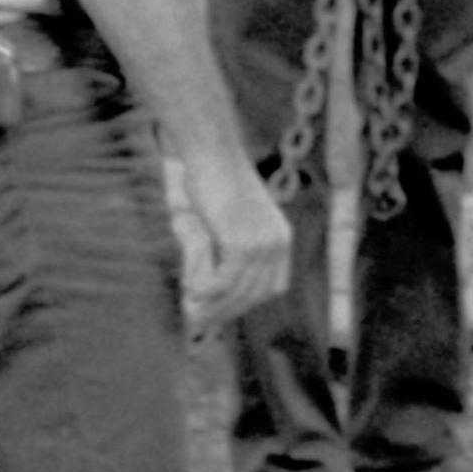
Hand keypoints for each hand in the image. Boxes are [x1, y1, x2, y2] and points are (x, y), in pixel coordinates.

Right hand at [175, 151, 289, 327]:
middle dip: (227, 311)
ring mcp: (260, 243)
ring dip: (213, 306)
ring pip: (237, 291)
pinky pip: (222, 281)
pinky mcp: (240, 241)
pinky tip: (190, 292)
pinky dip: (205, 290)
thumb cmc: (215, 178)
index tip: (226, 310)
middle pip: (255, 294)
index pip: (273, 287)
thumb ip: (230, 247)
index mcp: (281, 237)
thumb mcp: (230, 217)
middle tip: (201, 321)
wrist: (212, 150)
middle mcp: (277, 243)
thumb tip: (216, 281)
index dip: (249, 302)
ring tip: (192, 313)